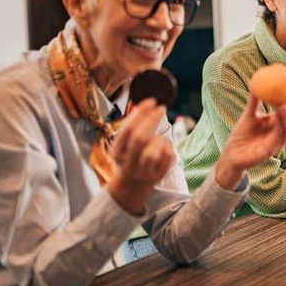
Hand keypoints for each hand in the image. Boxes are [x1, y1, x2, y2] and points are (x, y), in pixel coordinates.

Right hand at [107, 99, 173, 214]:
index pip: (128, 130)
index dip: (141, 113)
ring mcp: (143, 172)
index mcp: (117, 152)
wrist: (133, 184)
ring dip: (159, 139)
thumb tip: (147, 105)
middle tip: (161, 108)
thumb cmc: (132, 154)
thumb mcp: (127, 142)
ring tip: (159, 138)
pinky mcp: (158, 176)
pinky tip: (164, 148)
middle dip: (152, 120)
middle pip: (139, 139)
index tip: (152, 101)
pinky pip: (167, 156)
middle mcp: (127, 164)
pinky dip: (168, 147)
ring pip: (151, 153)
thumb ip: (134, 125)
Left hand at [215, 88, 285, 189]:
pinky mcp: (270, 152)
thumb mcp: (248, 115)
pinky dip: (279, 127)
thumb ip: (253, 102)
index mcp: (277, 125)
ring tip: (285, 104)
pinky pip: (277, 137)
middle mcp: (280, 134)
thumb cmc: (241, 135)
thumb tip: (254, 83)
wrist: (231, 154)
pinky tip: (277, 116)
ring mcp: (276, 144)